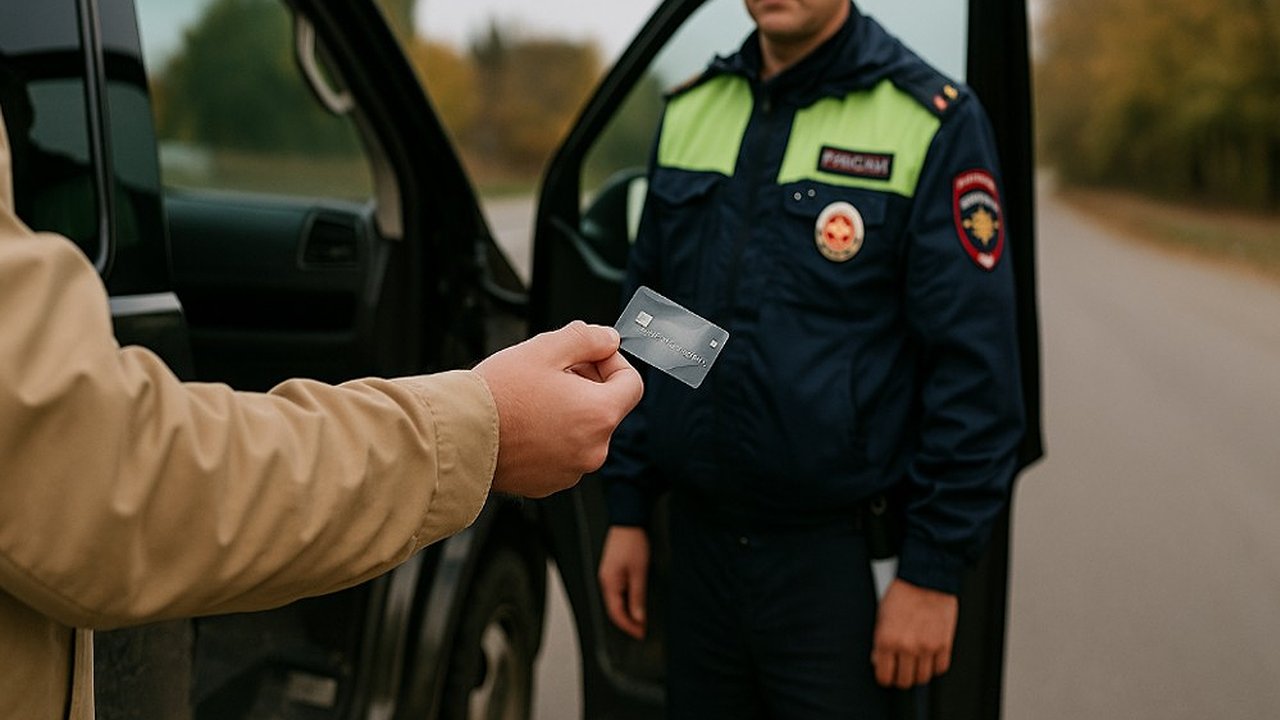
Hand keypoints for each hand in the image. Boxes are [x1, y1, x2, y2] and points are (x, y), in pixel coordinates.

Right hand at [474, 321, 642, 497]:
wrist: (458, 437)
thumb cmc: (496, 397)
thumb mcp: (544, 349)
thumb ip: (586, 338)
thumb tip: (609, 339)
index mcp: (599, 415)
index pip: (632, 384)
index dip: (613, 363)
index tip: (591, 356)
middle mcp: (592, 449)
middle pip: (606, 408)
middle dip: (586, 385)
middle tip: (553, 372)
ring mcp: (571, 471)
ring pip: (583, 432)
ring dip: (568, 411)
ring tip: (533, 399)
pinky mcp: (549, 484)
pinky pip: (563, 454)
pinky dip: (552, 437)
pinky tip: (525, 423)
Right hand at [598, 525, 649, 638]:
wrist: (628, 520)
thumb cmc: (632, 542)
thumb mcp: (639, 572)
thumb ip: (638, 596)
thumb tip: (638, 617)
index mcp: (609, 583)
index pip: (616, 613)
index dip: (629, 626)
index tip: (641, 633)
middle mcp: (605, 581)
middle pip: (614, 609)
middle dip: (628, 622)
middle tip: (642, 630)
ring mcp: (608, 576)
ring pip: (616, 601)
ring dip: (627, 612)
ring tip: (641, 620)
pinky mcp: (613, 570)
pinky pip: (617, 592)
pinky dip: (626, 602)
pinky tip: (635, 603)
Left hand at [871, 579, 958, 688]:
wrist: (926, 579)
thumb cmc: (902, 594)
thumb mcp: (880, 616)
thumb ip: (879, 642)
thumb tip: (878, 660)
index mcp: (886, 640)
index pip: (884, 676)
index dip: (885, 677)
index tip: (887, 675)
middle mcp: (907, 646)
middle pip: (904, 681)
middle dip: (901, 677)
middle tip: (901, 669)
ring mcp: (927, 647)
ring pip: (923, 678)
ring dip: (918, 673)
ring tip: (915, 662)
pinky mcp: (944, 644)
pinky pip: (940, 668)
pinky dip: (935, 666)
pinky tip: (929, 656)